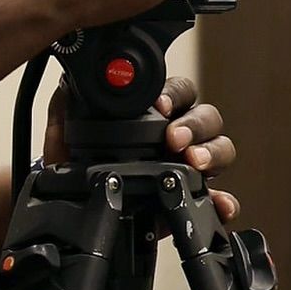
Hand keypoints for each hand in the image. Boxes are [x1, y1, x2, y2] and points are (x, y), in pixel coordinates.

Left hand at [41, 73, 239, 225]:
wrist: (77, 207)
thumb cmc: (80, 165)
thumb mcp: (68, 135)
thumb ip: (67, 106)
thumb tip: (67, 82)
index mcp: (156, 114)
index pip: (179, 92)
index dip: (174, 94)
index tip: (160, 105)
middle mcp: (180, 135)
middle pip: (206, 118)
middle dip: (193, 126)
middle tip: (174, 139)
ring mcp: (190, 166)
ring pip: (221, 149)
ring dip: (212, 153)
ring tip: (194, 162)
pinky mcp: (194, 199)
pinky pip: (219, 197)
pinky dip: (224, 200)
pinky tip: (219, 204)